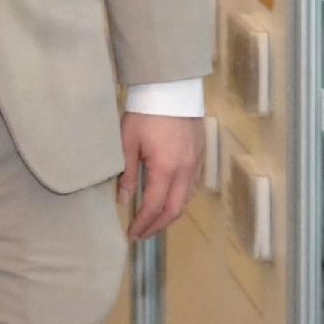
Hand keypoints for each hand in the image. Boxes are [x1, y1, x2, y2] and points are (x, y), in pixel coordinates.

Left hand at [116, 110, 200, 241]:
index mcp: (165, 169)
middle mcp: (185, 171)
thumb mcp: (127, 142)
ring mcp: (195, 164)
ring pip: (186, 200)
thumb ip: (126, 173)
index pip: (154, 207)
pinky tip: (169, 199)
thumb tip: (123, 200)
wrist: (171, 89)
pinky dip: (180, 200)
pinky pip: (192, 187)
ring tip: (154, 221)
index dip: (143, 223)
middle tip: (142, 234)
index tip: (131, 233)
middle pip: (174, 210)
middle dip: (157, 226)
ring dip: (170, 215)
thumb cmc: (145, 113)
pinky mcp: (200, 156)